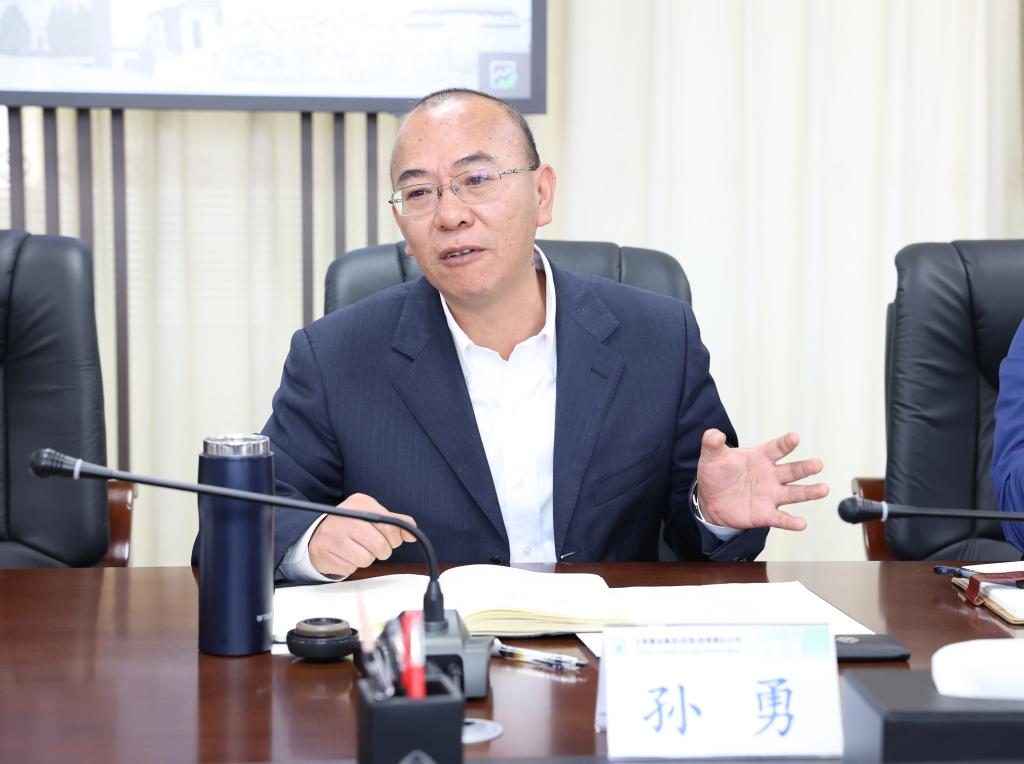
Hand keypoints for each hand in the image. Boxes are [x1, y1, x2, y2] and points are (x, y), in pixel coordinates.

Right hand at [308, 493, 417, 577]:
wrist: (319, 534)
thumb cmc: (353, 526)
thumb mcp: (374, 516)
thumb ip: (396, 523)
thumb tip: (412, 534)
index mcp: (359, 503)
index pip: (389, 525)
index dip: (394, 538)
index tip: (391, 539)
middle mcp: (344, 516)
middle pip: (379, 545)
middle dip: (382, 551)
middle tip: (373, 547)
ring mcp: (331, 534)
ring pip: (366, 559)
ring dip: (367, 559)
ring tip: (357, 550)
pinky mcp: (323, 552)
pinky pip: (350, 567)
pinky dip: (352, 565)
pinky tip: (345, 555)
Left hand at [696, 429, 827, 531]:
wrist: (710, 498)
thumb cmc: (717, 473)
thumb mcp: (711, 455)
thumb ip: (712, 442)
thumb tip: (715, 434)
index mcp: (760, 457)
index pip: (776, 448)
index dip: (785, 443)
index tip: (794, 437)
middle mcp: (770, 475)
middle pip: (792, 470)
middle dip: (805, 468)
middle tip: (817, 464)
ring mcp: (771, 495)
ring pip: (793, 493)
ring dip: (809, 492)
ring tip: (823, 489)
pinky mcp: (766, 514)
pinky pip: (781, 518)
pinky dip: (791, 522)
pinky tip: (801, 523)